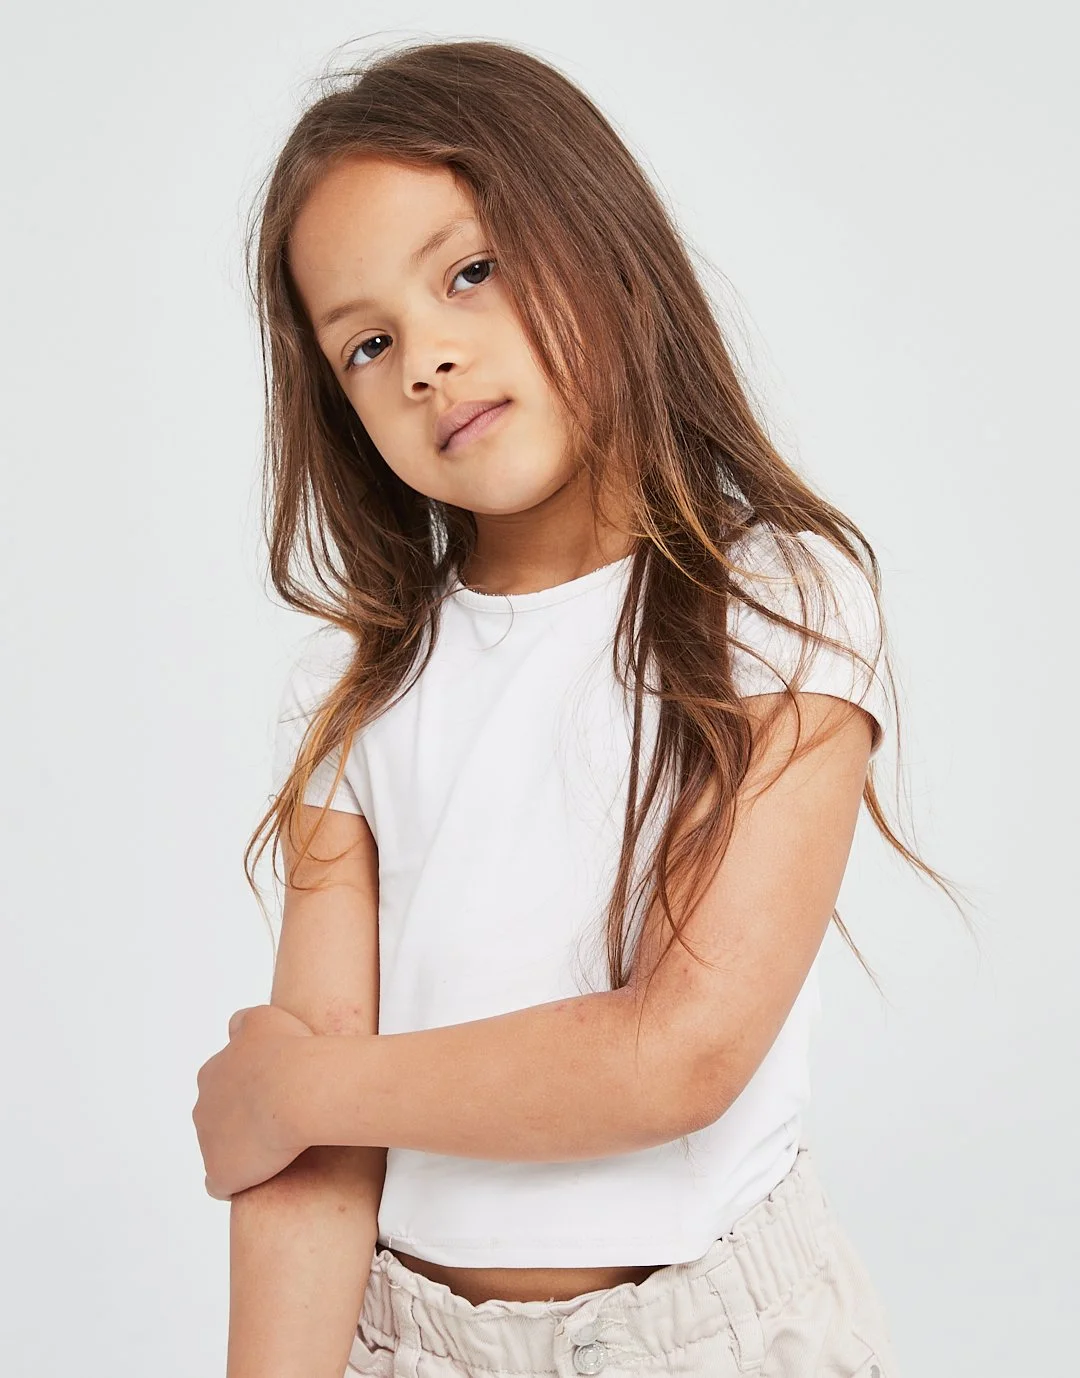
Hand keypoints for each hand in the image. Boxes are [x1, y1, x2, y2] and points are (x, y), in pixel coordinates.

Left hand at [192, 1004, 314, 1199]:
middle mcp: (203, 1107)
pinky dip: (238, 1182)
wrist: (299, 1089)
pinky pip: (222, 1184)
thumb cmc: (288, 1049)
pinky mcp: (222, 1173)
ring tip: (279, 1150)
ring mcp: (209, 1143)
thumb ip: (242, 1023)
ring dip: (243, 1151)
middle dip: (243, 1121)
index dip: (249, 1091)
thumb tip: (236, 1029)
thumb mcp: (263, 1018)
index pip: (222, 1085)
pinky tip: (262, 1178)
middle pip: (218, 1119)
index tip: (276, 1093)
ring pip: (221, 1151)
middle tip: (282, 1120)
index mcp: (211, 1074)